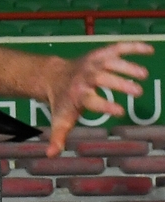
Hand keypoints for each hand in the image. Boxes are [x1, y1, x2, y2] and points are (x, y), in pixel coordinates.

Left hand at [46, 41, 153, 157]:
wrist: (53, 76)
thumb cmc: (62, 102)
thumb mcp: (60, 120)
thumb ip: (57, 137)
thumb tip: (51, 155)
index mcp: (78, 95)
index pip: (92, 100)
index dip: (106, 105)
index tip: (120, 111)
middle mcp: (86, 77)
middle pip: (103, 79)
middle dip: (120, 84)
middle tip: (137, 92)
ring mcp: (94, 64)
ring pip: (111, 62)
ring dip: (127, 66)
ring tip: (143, 75)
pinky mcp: (101, 54)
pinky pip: (117, 48)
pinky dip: (132, 47)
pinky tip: (149, 50)